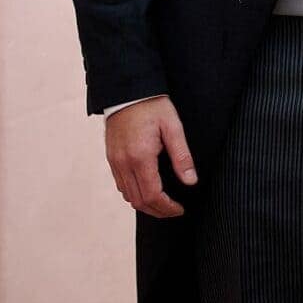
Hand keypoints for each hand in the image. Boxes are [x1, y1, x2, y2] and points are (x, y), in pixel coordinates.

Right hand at [104, 96, 195, 217]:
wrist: (127, 92)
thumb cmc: (152, 107)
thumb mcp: (173, 127)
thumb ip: (182, 156)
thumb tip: (191, 181)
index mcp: (140, 157)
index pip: (152, 195)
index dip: (167, 207)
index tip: (180, 209)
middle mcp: (124, 163)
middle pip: (138, 201)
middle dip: (157, 211)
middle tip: (174, 211)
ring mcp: (115, 162)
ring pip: (127, 196)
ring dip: (145, 204)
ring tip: (163, 204)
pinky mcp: (111, 158)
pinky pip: (121, 184)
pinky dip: (134, 193)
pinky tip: (147, 190)